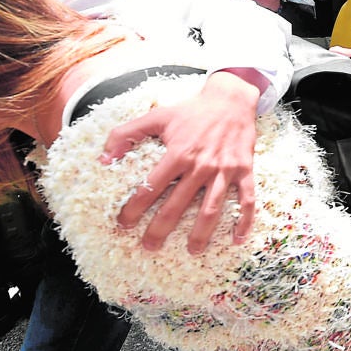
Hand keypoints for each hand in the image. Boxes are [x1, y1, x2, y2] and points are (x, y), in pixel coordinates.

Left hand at [108, 69, 266, 252]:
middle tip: (149, 247)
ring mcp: (224, 170)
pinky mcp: (244, 170)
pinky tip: (237, 239)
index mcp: (178, 154)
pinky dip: (244, 221)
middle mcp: (201, 166)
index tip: (123, 224)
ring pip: (212, 208)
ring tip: (192, 251)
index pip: (151, 187)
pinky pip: (247, 200)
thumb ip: (127, 133)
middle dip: (161, 229)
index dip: (134, 208)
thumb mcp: (157, 116)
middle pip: (178, 205)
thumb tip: (104, 158)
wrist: (231, 99)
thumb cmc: (191, 110)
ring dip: (201, 233)